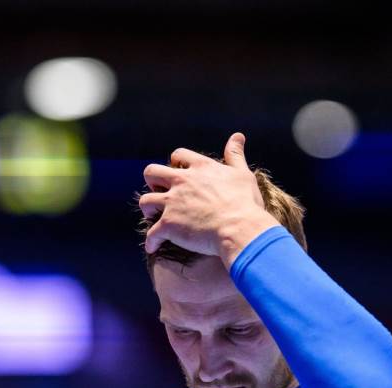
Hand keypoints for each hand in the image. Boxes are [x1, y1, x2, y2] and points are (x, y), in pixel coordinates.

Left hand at [140, 133, 279, 266]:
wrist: (240, 229)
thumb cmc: (245, 203)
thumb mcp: (242, 174)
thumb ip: (235, 155)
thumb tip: (237, 136)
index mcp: (200, 168)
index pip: (179, 155)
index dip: (175, 163)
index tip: (176, 171)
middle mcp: (182, 182)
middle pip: (152, 172)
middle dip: (152, 181)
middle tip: (159, 190)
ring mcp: (172, 203)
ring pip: (146, 201)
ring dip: (147, 208)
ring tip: (153, 216)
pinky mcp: (168, 225)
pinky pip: (152, 234)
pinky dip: (151, 241)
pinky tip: (153, 247)